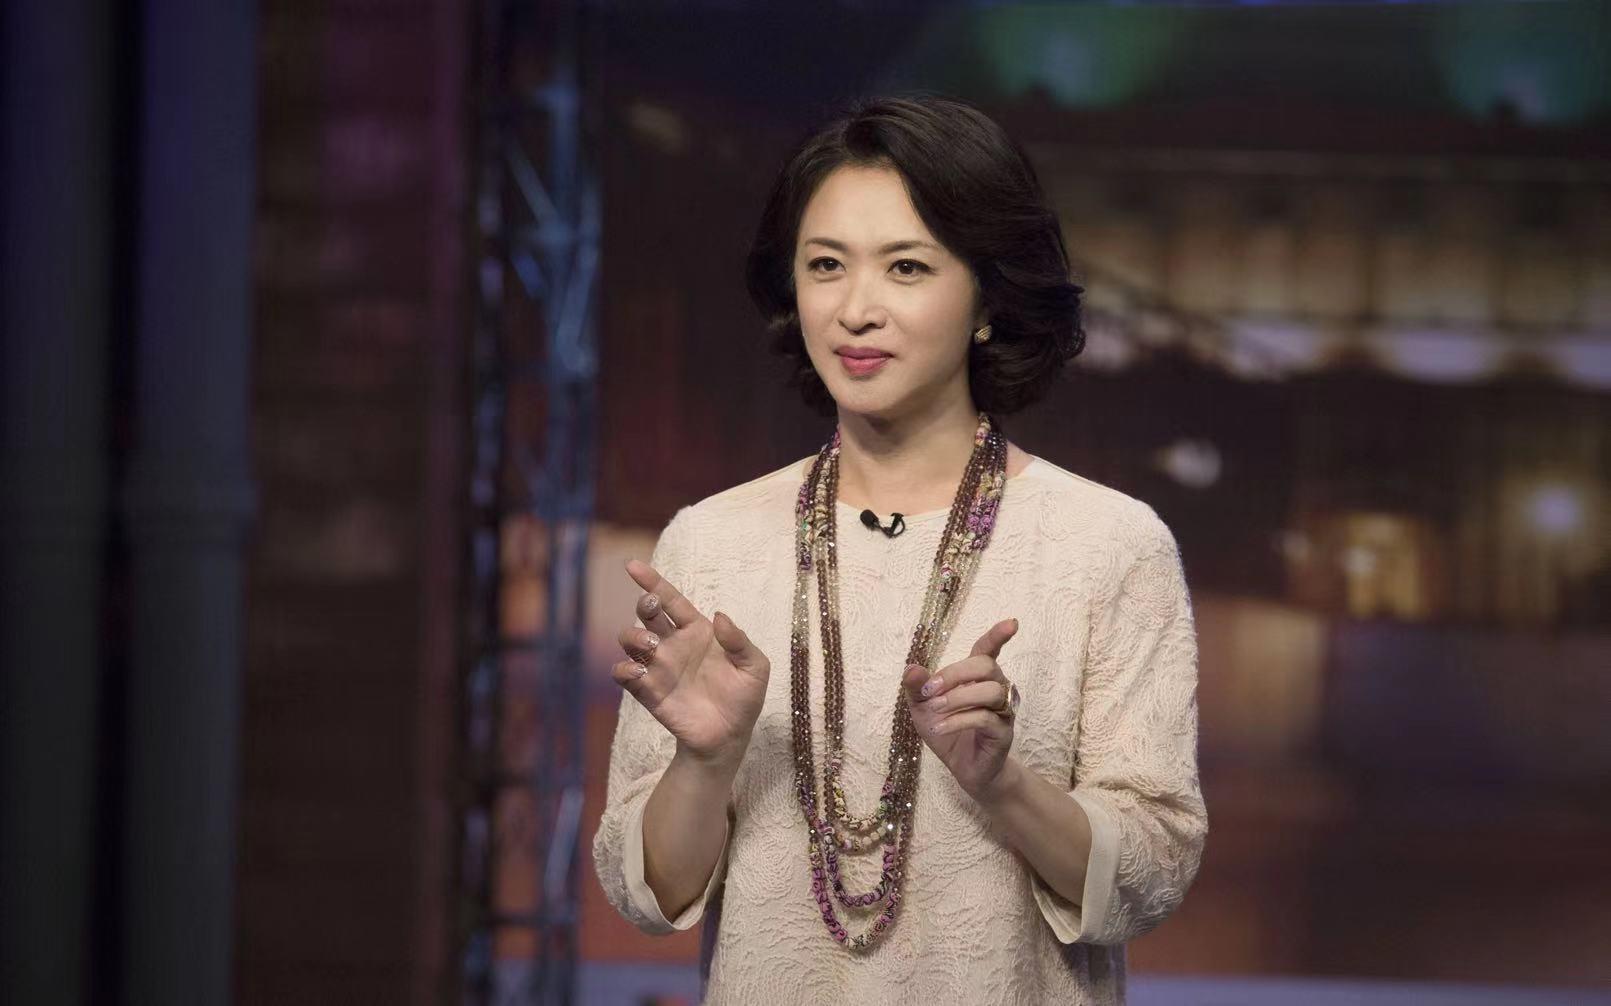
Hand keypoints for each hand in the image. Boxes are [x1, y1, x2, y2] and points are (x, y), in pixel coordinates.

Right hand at [613, 558, 769, 769]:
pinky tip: (639, 672)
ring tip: (653, 647)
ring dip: (634, 637)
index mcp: (697, 631)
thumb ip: (740, 641)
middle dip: (643, 605)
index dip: (652, 582)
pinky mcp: (647, 692)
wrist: (729, 737)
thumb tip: (719, 617)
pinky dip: (624, 669)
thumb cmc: (743, 698)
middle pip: (646, 615)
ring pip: (630, 640)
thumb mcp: (754, 667)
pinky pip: (623, 674)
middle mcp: (673, 644)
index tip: (632, 566)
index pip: (671, 600)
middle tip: (651, 610)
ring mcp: (658, 667)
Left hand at [903, 617, 1019, 801]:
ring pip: (990, 691)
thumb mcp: (923, 708)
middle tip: (929, 691)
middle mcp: (996, 688)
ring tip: (935, 711)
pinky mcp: (1003, 732)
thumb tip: (911, 668)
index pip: (988, 650)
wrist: (963, 769)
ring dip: (957, 698)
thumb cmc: (947, 730)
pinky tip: (939, 728)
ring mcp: (1003, 710)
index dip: (998, 635)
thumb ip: (917, 687)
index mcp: (977, 677)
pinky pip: (985, 718)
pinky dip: (957, 721)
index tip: (1012, 623)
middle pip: (986, 666)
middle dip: (954, 674)